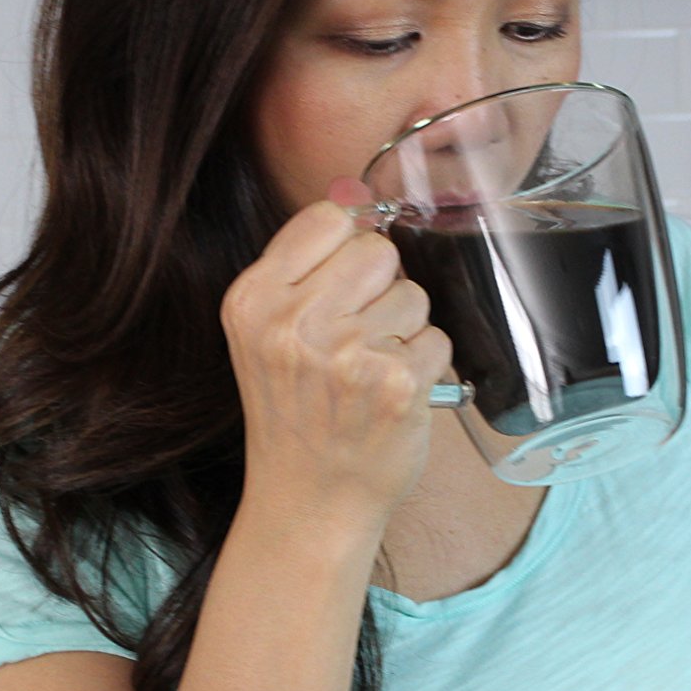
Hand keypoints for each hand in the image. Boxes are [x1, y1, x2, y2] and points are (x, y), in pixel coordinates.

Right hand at [221, 176, 452, 527]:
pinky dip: (425, 366)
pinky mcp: (395, 384)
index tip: (338, 291)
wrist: (308, 501)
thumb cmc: (296, 412)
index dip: (346, 252)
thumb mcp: (270, 331)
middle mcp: (292, 323)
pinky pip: (436, 338)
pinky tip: (391, 396)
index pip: (328, 220)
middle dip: (380, 289)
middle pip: (378, 250)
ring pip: (414, 294)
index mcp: (254, 300)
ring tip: (369, 373)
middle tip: (356, 339)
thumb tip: (354, 188)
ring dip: (404, 330)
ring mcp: (346, 354)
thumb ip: (308, 261)